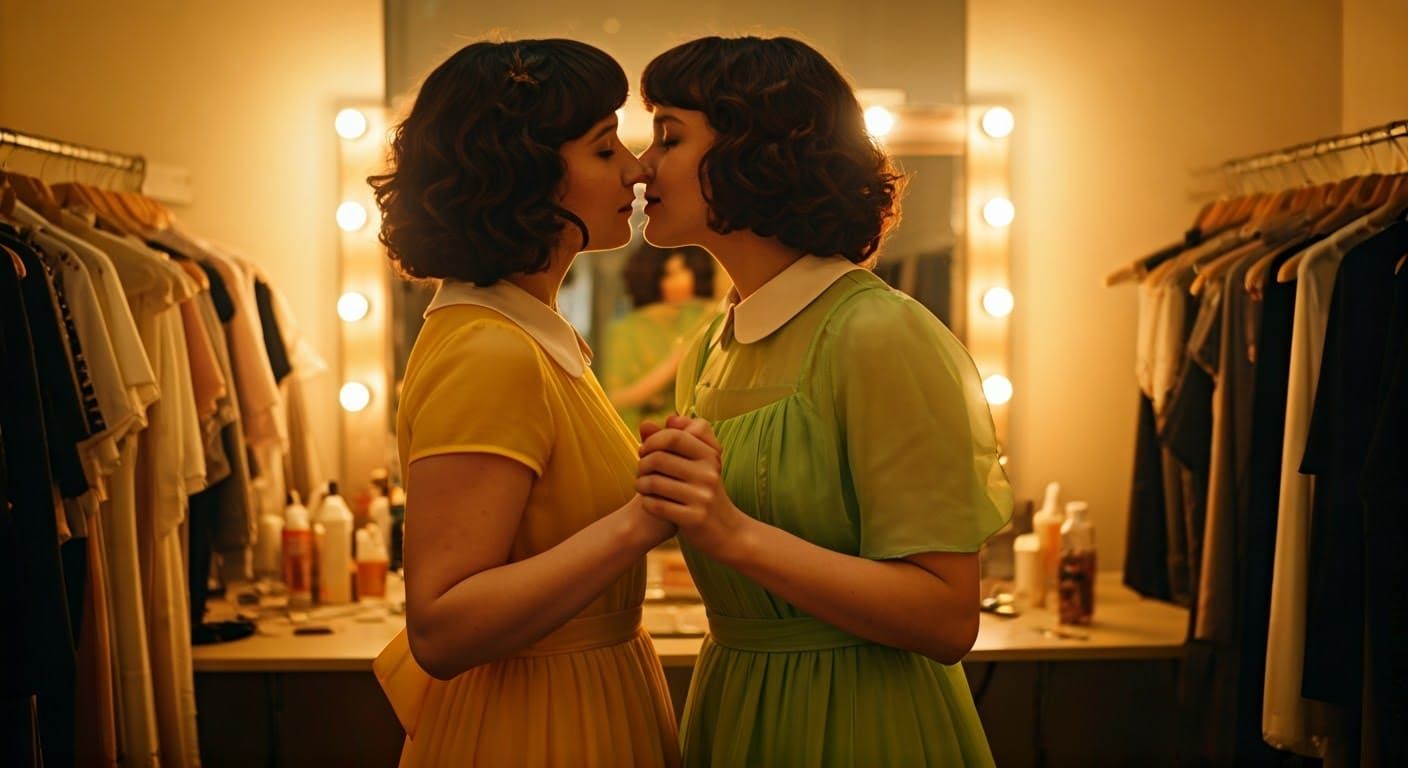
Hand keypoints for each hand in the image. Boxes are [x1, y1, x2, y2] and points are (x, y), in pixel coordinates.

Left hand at [636, 415, 744, 558]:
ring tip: (642, 487)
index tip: (645, 450)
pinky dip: (647, 503)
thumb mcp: (697, 462)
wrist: (727, 531)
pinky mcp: (694, 519)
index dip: (652, 441)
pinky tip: (649, 502)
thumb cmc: (705, 491)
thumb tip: (646, 423)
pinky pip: (656, 505)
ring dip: (640, 484)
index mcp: (710, 455)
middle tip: (641, 471)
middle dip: (642, 464)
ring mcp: (702, 497)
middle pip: (658, 458)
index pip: (673, 436)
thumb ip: (672, 439)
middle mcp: (708, 473)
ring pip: (653, 482)